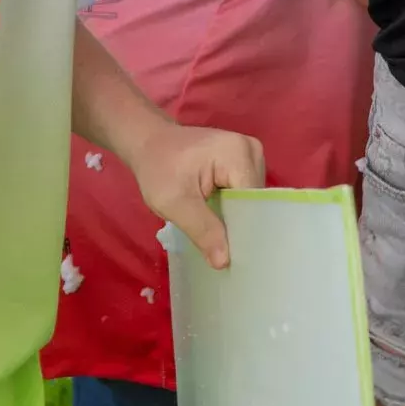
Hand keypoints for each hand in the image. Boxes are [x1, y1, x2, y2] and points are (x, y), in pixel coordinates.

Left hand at [124, 121, 262, 269]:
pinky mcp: (244, 160)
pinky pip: (246, 191)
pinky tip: (221, 222)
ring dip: (238, 218)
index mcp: (238, 154)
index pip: (252, 201)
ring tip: (221, 239)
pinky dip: (234, 208)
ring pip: (252, 198)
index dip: (243, 230)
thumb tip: (224, 261)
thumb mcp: (174, 203)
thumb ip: (201, 229)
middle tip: (223, 253)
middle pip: (256, 200)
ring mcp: (250, 153)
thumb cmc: (158, 169)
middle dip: (240, 225)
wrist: (149, 144)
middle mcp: (252, 150)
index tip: (233, 257)